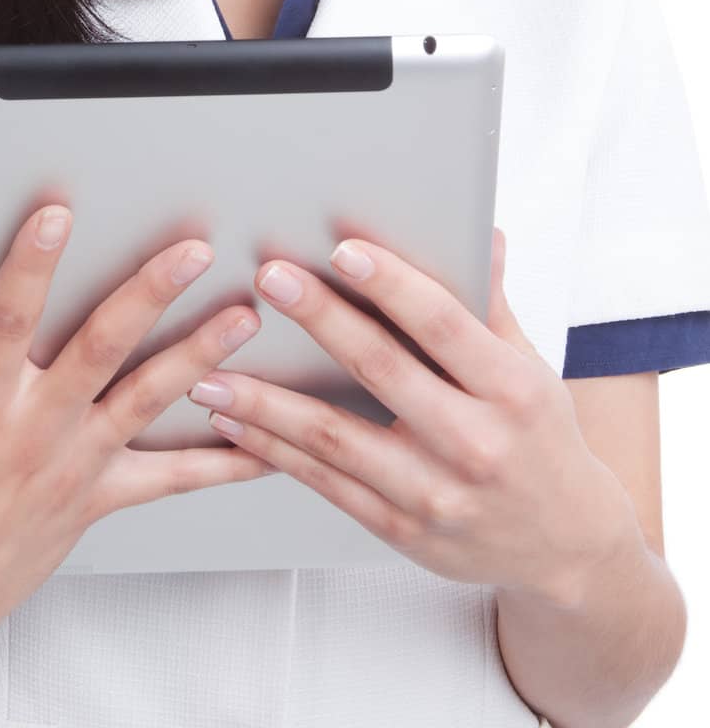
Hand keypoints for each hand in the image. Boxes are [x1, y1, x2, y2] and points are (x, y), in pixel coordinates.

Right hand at [0, 194, 273, 683]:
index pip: (6, 318)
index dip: (31, 265)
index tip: (56, 215)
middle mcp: (34, 430)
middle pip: (100, 348)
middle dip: (149, 294)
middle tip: (191, 253)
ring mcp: (73, 467)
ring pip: (146, 400)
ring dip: (199, 354)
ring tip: (243, 318)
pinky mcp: (97, 500)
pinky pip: (170, 480)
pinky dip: (223, 463)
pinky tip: (264, 444)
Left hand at [186, 228, 641, 607]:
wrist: (566, 546)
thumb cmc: (541, 440)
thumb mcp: (531, 368)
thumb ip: (491, 303)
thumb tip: (479, 232)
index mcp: (511, 390)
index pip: (443, 325)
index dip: (391, 285)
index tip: (344, 250)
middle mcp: (474, 443)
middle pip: (381, 370)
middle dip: (320, 319)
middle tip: (268, 279)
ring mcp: (433, 492)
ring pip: (336, 439)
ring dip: (266, 403)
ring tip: (212, 371)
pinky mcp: (401, 528)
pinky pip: (326, 484)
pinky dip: (274, 452)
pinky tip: (234, 426)